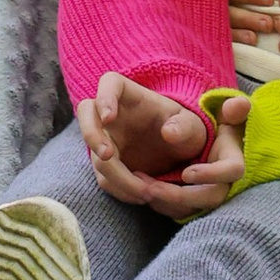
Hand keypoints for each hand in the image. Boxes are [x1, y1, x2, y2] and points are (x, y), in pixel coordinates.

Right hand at [80, 70, 208, 204]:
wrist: (182, 157)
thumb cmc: (185, 131)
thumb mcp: (193, 127)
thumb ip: (185, 126)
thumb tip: (168, 132)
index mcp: (132, 96)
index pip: (109, 83)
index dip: (104, 97)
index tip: (109, 116)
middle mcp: (113, 116)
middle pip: (86, 114)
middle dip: (92, 136)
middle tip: (107, 156)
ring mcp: (107, 141)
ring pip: (96, 156)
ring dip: (116, 176)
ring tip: (147, 191)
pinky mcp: (108, 166)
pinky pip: (105, 179)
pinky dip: (121, 190)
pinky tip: (142, 196)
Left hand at [136, 102, 244, 215]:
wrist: (205, 139)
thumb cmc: (215, 123)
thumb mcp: (223, 112)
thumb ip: (232, 108)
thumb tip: (236, 105)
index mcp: (233, 159)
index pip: (232, 170)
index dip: (211, 174)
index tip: (186, 173)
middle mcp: (224, 183)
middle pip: (210, 198)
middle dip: (180, 196)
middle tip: (152, 187)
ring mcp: (207, 196)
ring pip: (190, 209)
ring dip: (166, 202)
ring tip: (142, 187)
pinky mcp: (191, 204)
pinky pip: (177, 211)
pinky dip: (161, 204)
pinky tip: (142, 191)